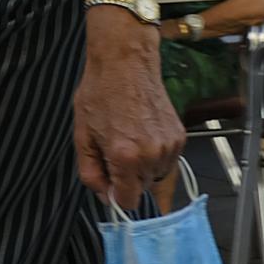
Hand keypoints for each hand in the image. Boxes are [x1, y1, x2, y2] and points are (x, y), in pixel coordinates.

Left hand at [74, 20, 185, 205]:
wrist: (126, 62)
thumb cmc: (100, 93)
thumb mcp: (82, 136)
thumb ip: (91, 173)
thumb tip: (105, 196)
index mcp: (125, 157)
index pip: (128, 202)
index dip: (115, 195)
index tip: (109, 180)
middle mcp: (152, 155)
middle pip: (142, 189)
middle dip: (127, 178)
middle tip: (115, 149)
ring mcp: (170, 146)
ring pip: (156, 176)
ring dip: (143, 167)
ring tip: (130, 138)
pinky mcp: (180, 136)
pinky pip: (167, 161)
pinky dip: (155, 155)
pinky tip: (143, 134)